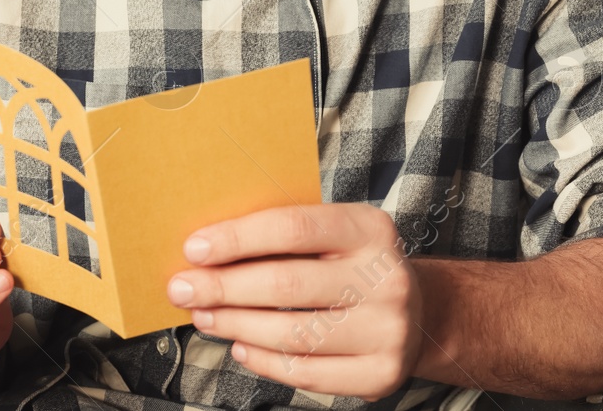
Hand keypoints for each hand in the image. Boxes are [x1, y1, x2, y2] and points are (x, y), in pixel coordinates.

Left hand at [166, 203, 422, 398]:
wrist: (421, 313)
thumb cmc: (355, 266)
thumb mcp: (337, 236)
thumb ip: (287, 237)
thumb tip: (208, 249)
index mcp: (371, 229)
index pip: (294, 228)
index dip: (239, 238)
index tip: (194, 249)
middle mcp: (386, 278)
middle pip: (287, 283)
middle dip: (224, 287)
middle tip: (181, 288)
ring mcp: (387, 330)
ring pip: (291, 333)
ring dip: (235, 325)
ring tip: (204, 316)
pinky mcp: (381, 374)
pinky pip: (305, 372)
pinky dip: (263, 360)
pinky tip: (239, 345)